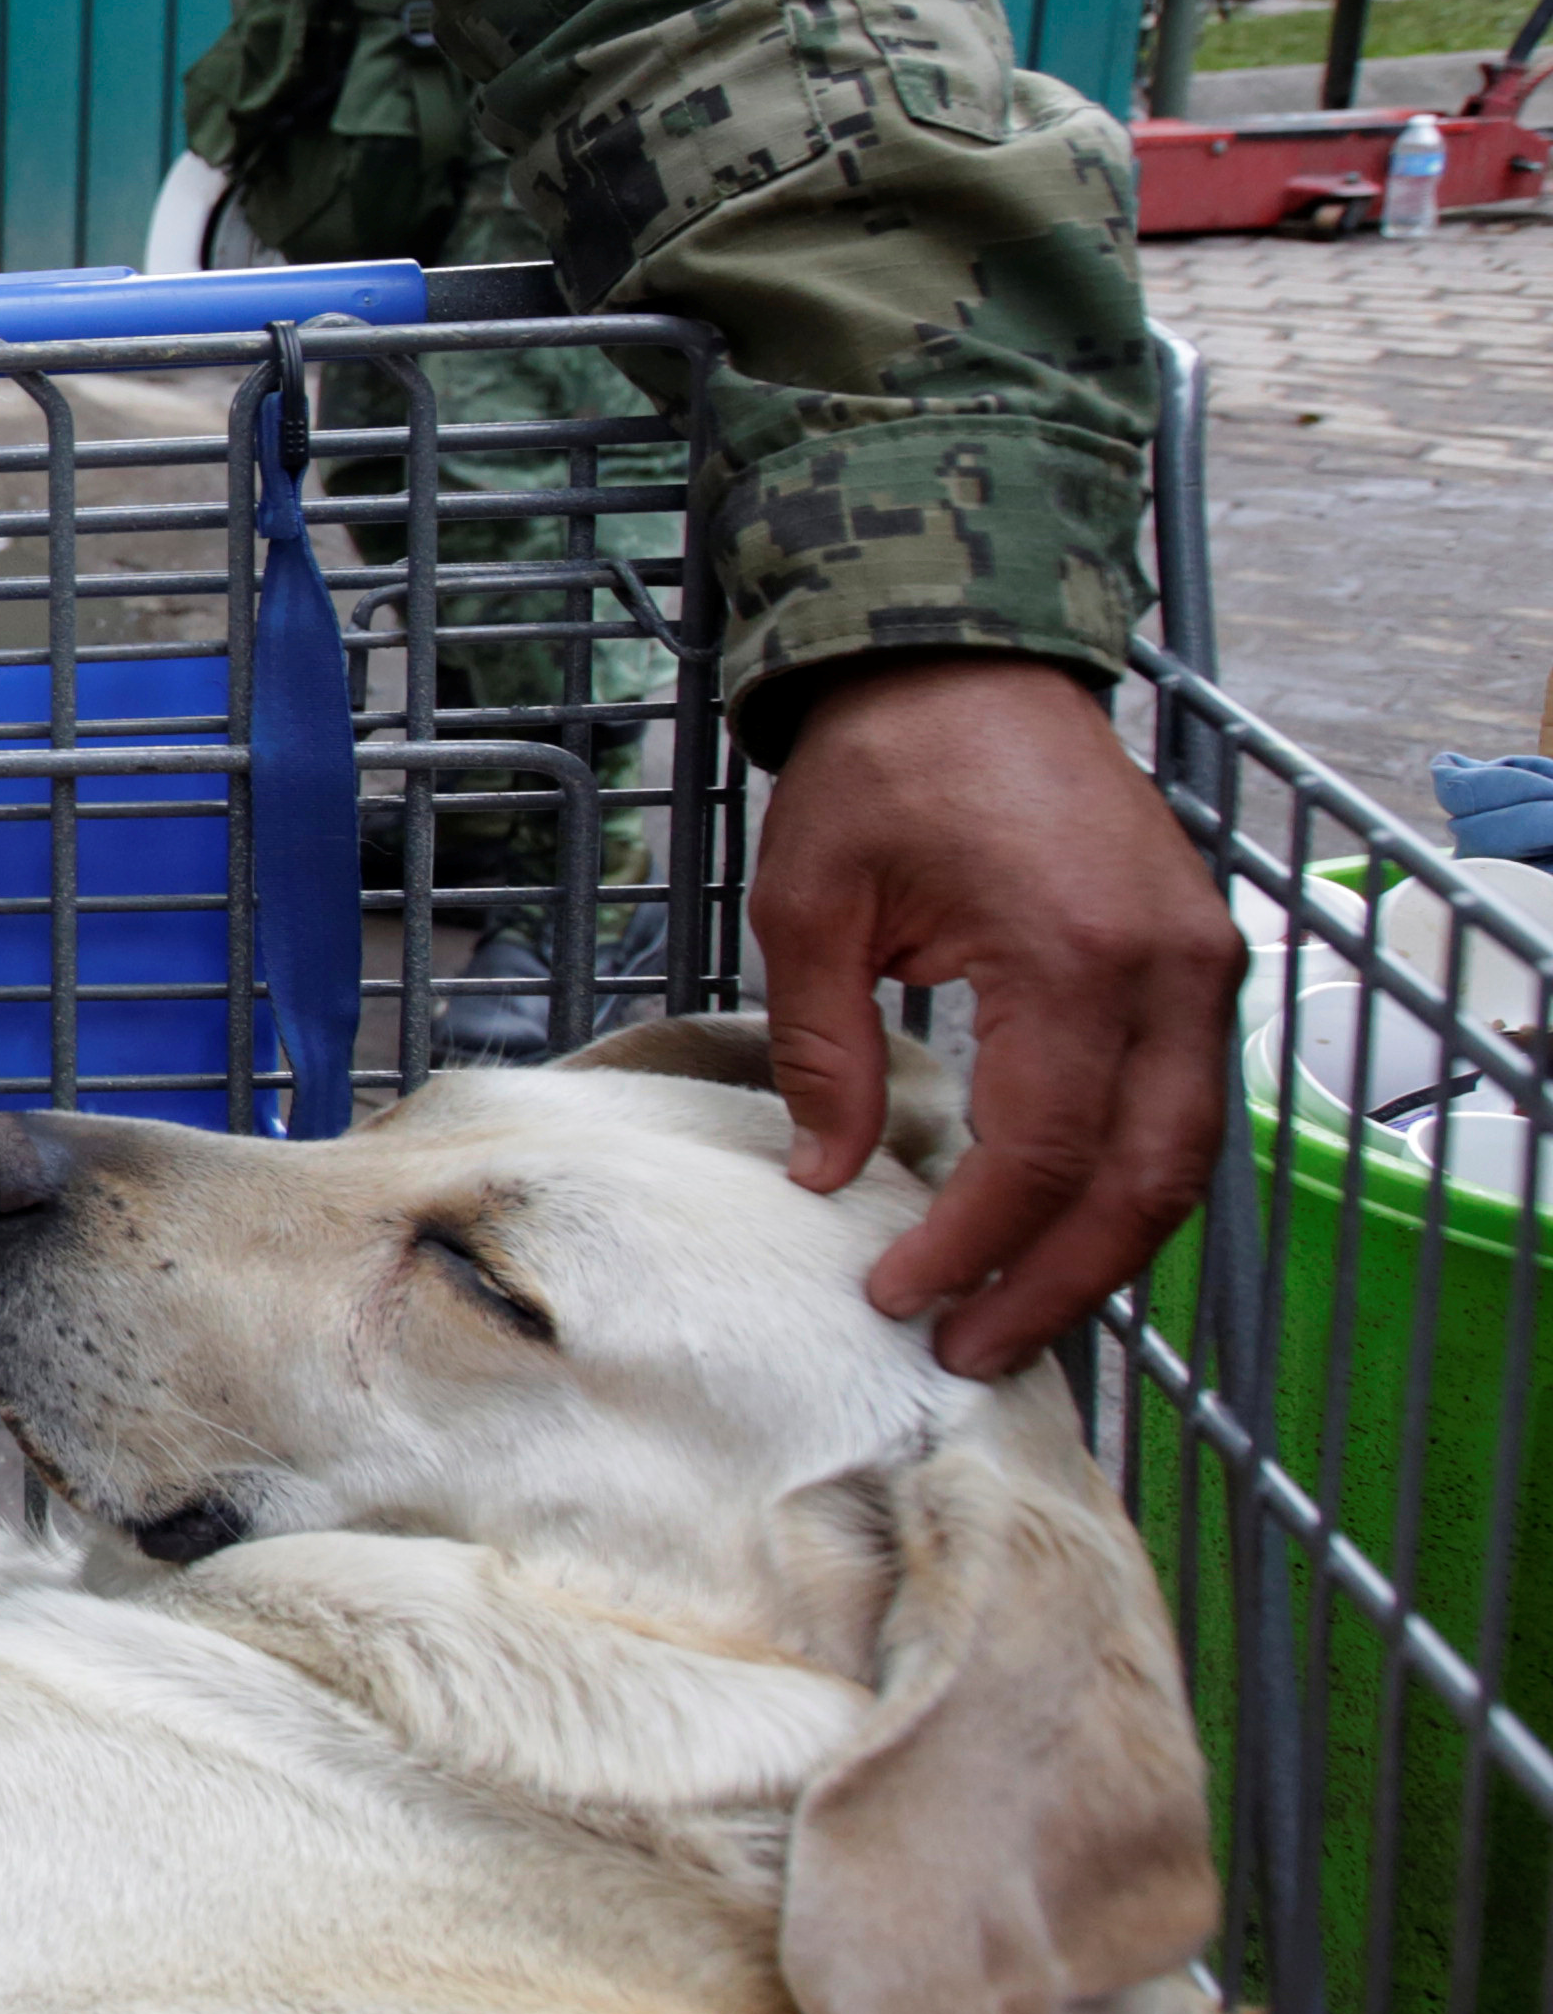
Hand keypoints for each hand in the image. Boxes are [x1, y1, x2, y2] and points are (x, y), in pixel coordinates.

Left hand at [755, 655, 1241, 1376]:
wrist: (967, 663)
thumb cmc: (883, 768)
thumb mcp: (812, 905)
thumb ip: (823, 1049)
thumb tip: (826, 1176)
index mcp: (1073, 957)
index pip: (1038, 1154)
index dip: (972, 1245)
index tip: (897, 1296)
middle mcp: (1169, 973)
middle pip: (1141, 1182)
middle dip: (1058, 1284)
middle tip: (969, 1351)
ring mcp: (1202, 967)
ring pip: (1180, 1159)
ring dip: (1102, 1250)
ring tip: (1006, 1316)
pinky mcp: (1199, 962)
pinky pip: (1179, 1106)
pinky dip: (1123, 1182)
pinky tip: (1051, 1232)